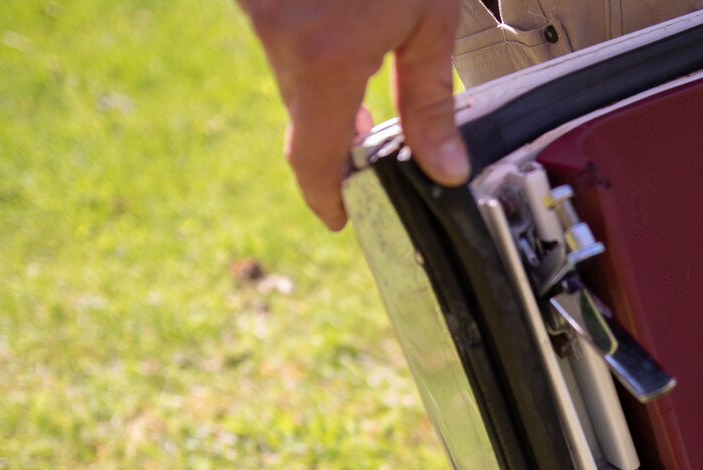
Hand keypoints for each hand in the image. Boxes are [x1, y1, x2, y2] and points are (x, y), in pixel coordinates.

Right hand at [238, 0, 470, 229]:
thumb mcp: (430, 17)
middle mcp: (280, 35)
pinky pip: (280, 35)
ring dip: (323, 76)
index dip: (324, 198)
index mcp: (327, 57)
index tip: (339, 217)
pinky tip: (341, 20)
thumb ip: (430, 99)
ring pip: (292, 72)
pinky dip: (308, 42)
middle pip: (305, 114)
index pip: (313, 158)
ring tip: (363, 56)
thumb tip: (444, 168)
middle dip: (339, 128)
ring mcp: (258, 6)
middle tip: (374, 136)